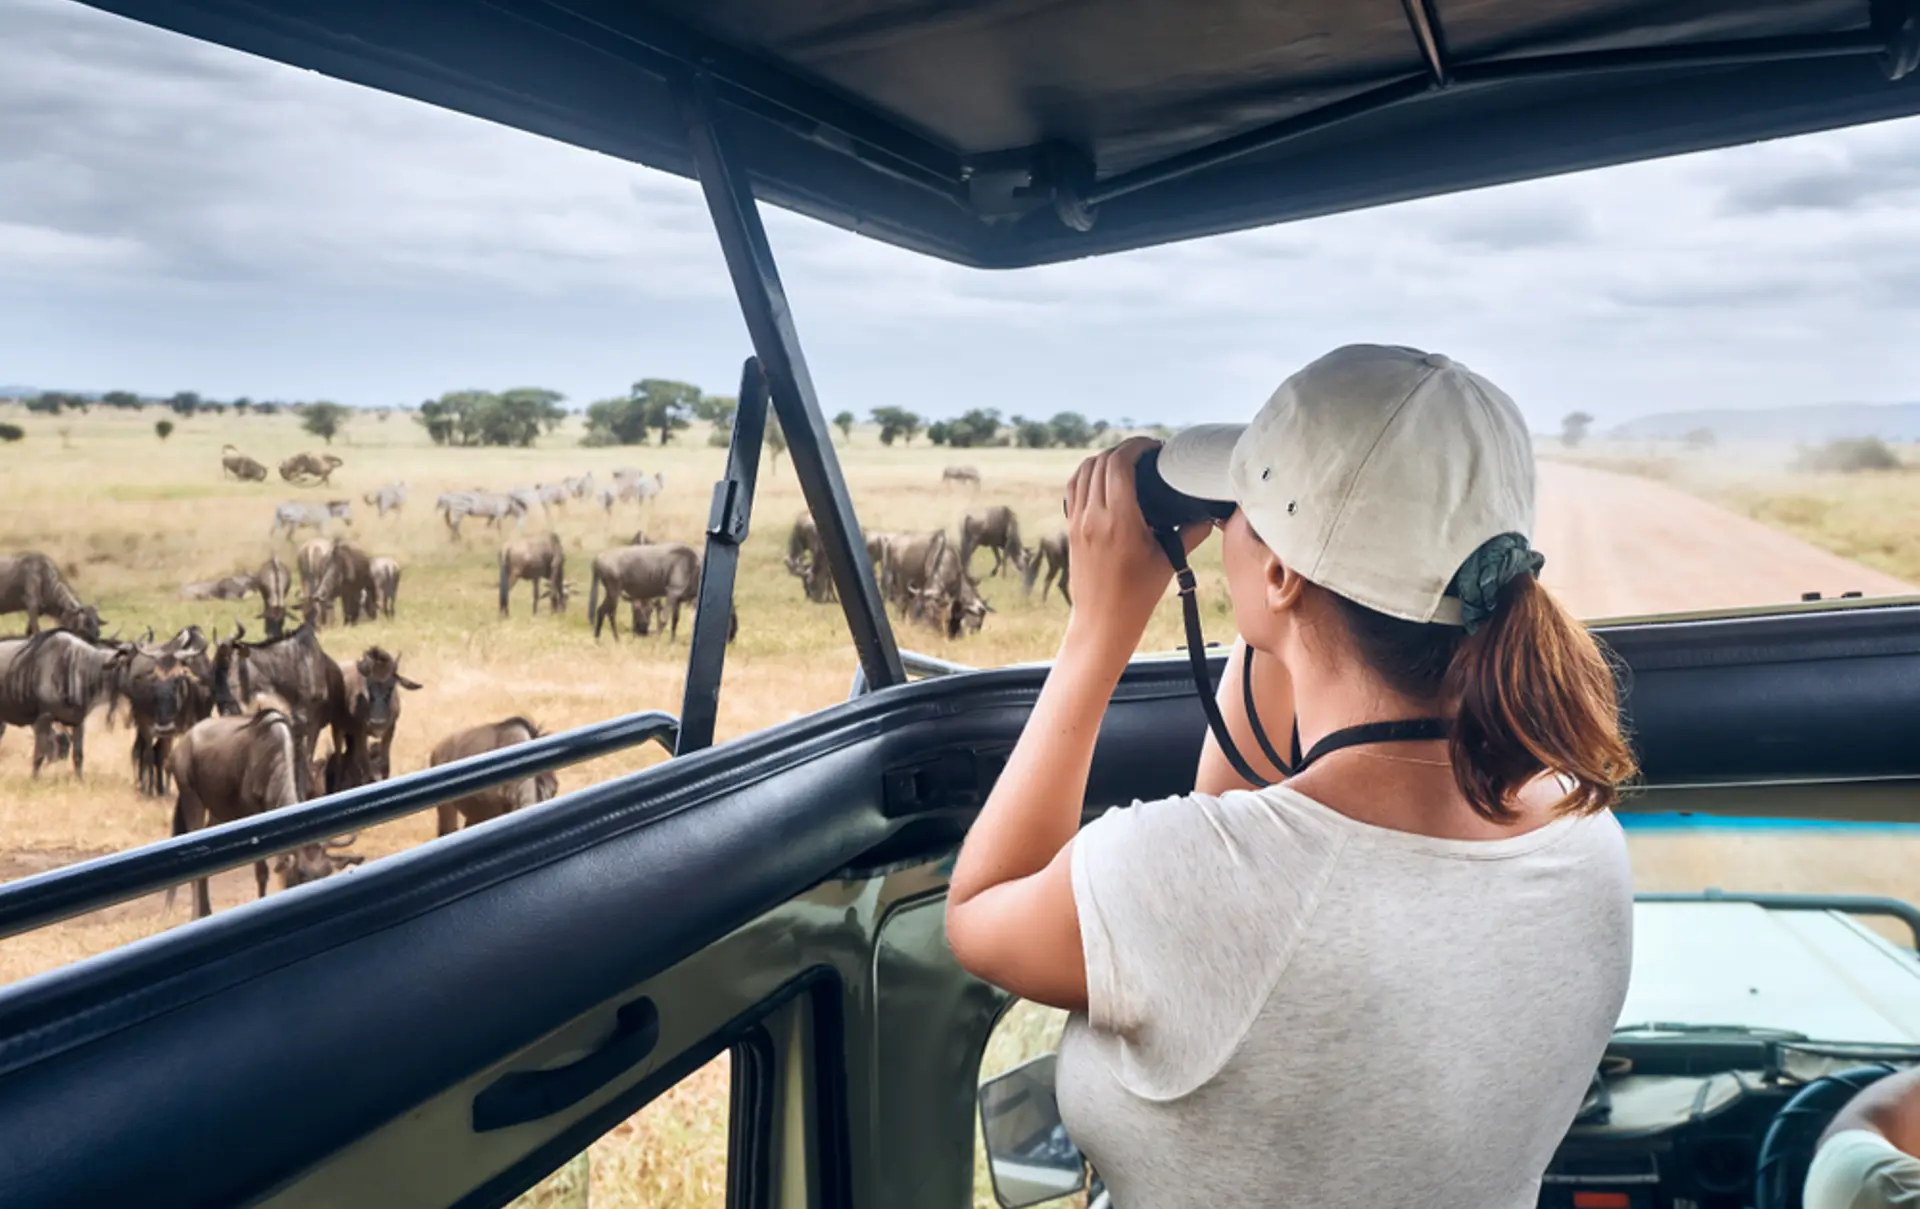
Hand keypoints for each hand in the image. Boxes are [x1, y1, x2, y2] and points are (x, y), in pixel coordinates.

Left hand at [1062, 438, 1212, 658]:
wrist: (1102, 622)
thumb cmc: (1137, 596)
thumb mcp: (1168, 562)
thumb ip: (1190, 533)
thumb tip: (1211, 514)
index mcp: (1119, 521)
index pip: (1119, 464)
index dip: (1136, 446)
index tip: (1155, 446)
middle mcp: (1093, 517)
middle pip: (1101, 462)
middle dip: (1123, 449)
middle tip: (1146, 453)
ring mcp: (1078, 522)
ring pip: (1083, 471)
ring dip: (1104, 458)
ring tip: (1126, 461)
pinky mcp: (1071, 529)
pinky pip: (1073, 488)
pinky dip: (1087, 474)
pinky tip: (1104, 478)